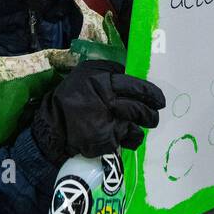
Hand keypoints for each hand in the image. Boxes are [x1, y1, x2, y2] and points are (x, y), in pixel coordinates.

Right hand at [31, 59, 163, 164]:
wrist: (53, 124)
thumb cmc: (72, 96)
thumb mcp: (86, 73)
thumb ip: (109, 71)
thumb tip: (131, 74)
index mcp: (103, 82)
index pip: (136, 87)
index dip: (151, 94)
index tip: (159, 100)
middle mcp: (108, 102)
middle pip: (141, 109)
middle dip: (150, 114)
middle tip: (152, 115)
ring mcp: (108, 124)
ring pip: (137, 128)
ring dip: (139, 129)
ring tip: (136, 128)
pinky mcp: (106, 142)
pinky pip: (126, 141)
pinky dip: (126, 141)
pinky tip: (118, 137)